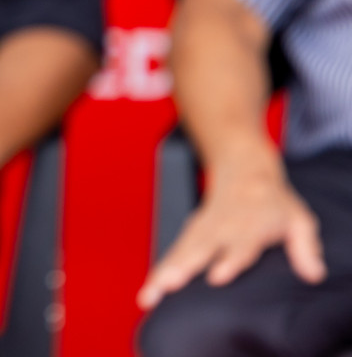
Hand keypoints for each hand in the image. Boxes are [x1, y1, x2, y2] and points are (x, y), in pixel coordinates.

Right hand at [138, 151, 323, 309]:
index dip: (229, 259)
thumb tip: (314, 274)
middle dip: (182, 268)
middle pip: (200, 249)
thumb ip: (305, 246)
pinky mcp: (191, 233)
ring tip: (150, 296)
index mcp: (248, 224)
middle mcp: (221, 227)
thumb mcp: (298, 219)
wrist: (243, 167)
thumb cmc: (273, 201)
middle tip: (167, 285)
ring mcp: (203, 229)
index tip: (217, 276)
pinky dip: (159, 271)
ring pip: (180, 252)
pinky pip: (173, 253)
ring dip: (164, 272)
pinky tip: (149, 291)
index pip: (240, 244)